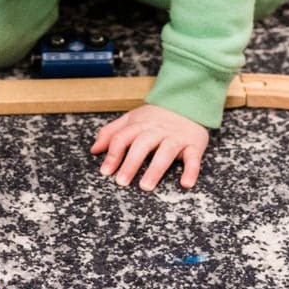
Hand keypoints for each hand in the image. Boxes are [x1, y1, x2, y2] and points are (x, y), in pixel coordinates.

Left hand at [90, 104, 208, 190]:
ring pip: (166, 152)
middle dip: (131, 163)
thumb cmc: (156, 117)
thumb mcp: (132, 119)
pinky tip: (185, 184)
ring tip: (146, 186)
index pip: (123, 137)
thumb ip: (112, 133)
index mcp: (140, 124)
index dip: (113, 154)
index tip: (105, 171)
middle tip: (122, 182)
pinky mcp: (194, 144)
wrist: (188, 102)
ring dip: (156, 169)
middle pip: (142, 144)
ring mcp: (176, 137)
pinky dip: (191, 171)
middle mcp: (157, 130)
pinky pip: (193, 158)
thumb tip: (94, 149)